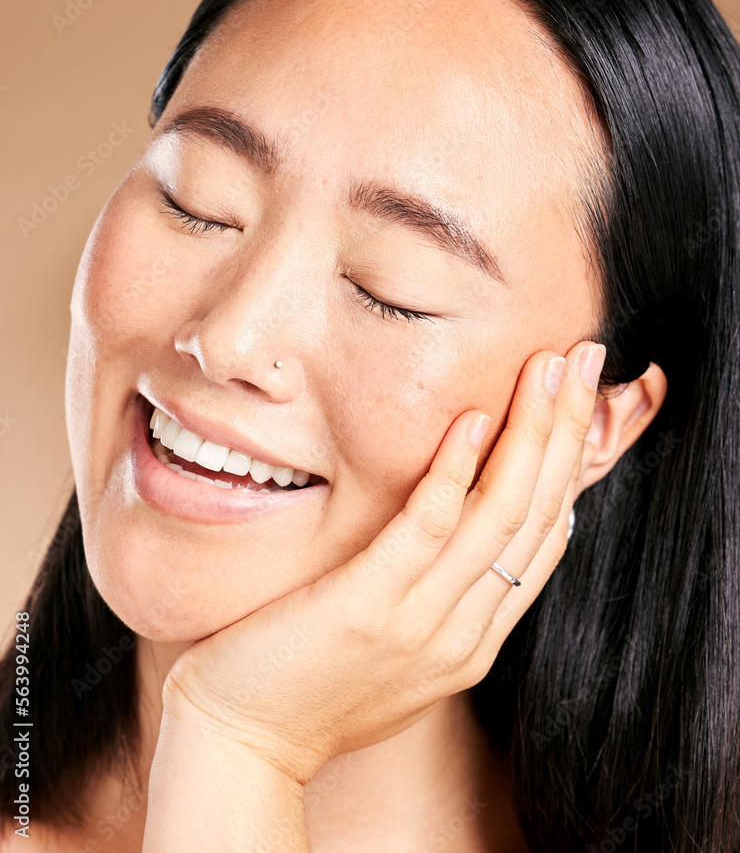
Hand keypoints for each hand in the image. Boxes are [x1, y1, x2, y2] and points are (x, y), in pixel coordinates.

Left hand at [161, 340, 605, 783]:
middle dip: (569, 432)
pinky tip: (470, 420)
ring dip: (531, 435)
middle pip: (537, 516)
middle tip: (585, 360)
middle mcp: (464, 631)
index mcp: (474, 637)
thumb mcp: (395, 646)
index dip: (571, 465)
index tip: (580, 401)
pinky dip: (454, 472)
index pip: (545, 539)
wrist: (242, 745)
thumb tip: (459, 530)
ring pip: (499, 516)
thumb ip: (438, 595)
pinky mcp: (369, 609)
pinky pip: (426, 530)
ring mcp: (422, 623)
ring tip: (548, 369)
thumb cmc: (309, 685)